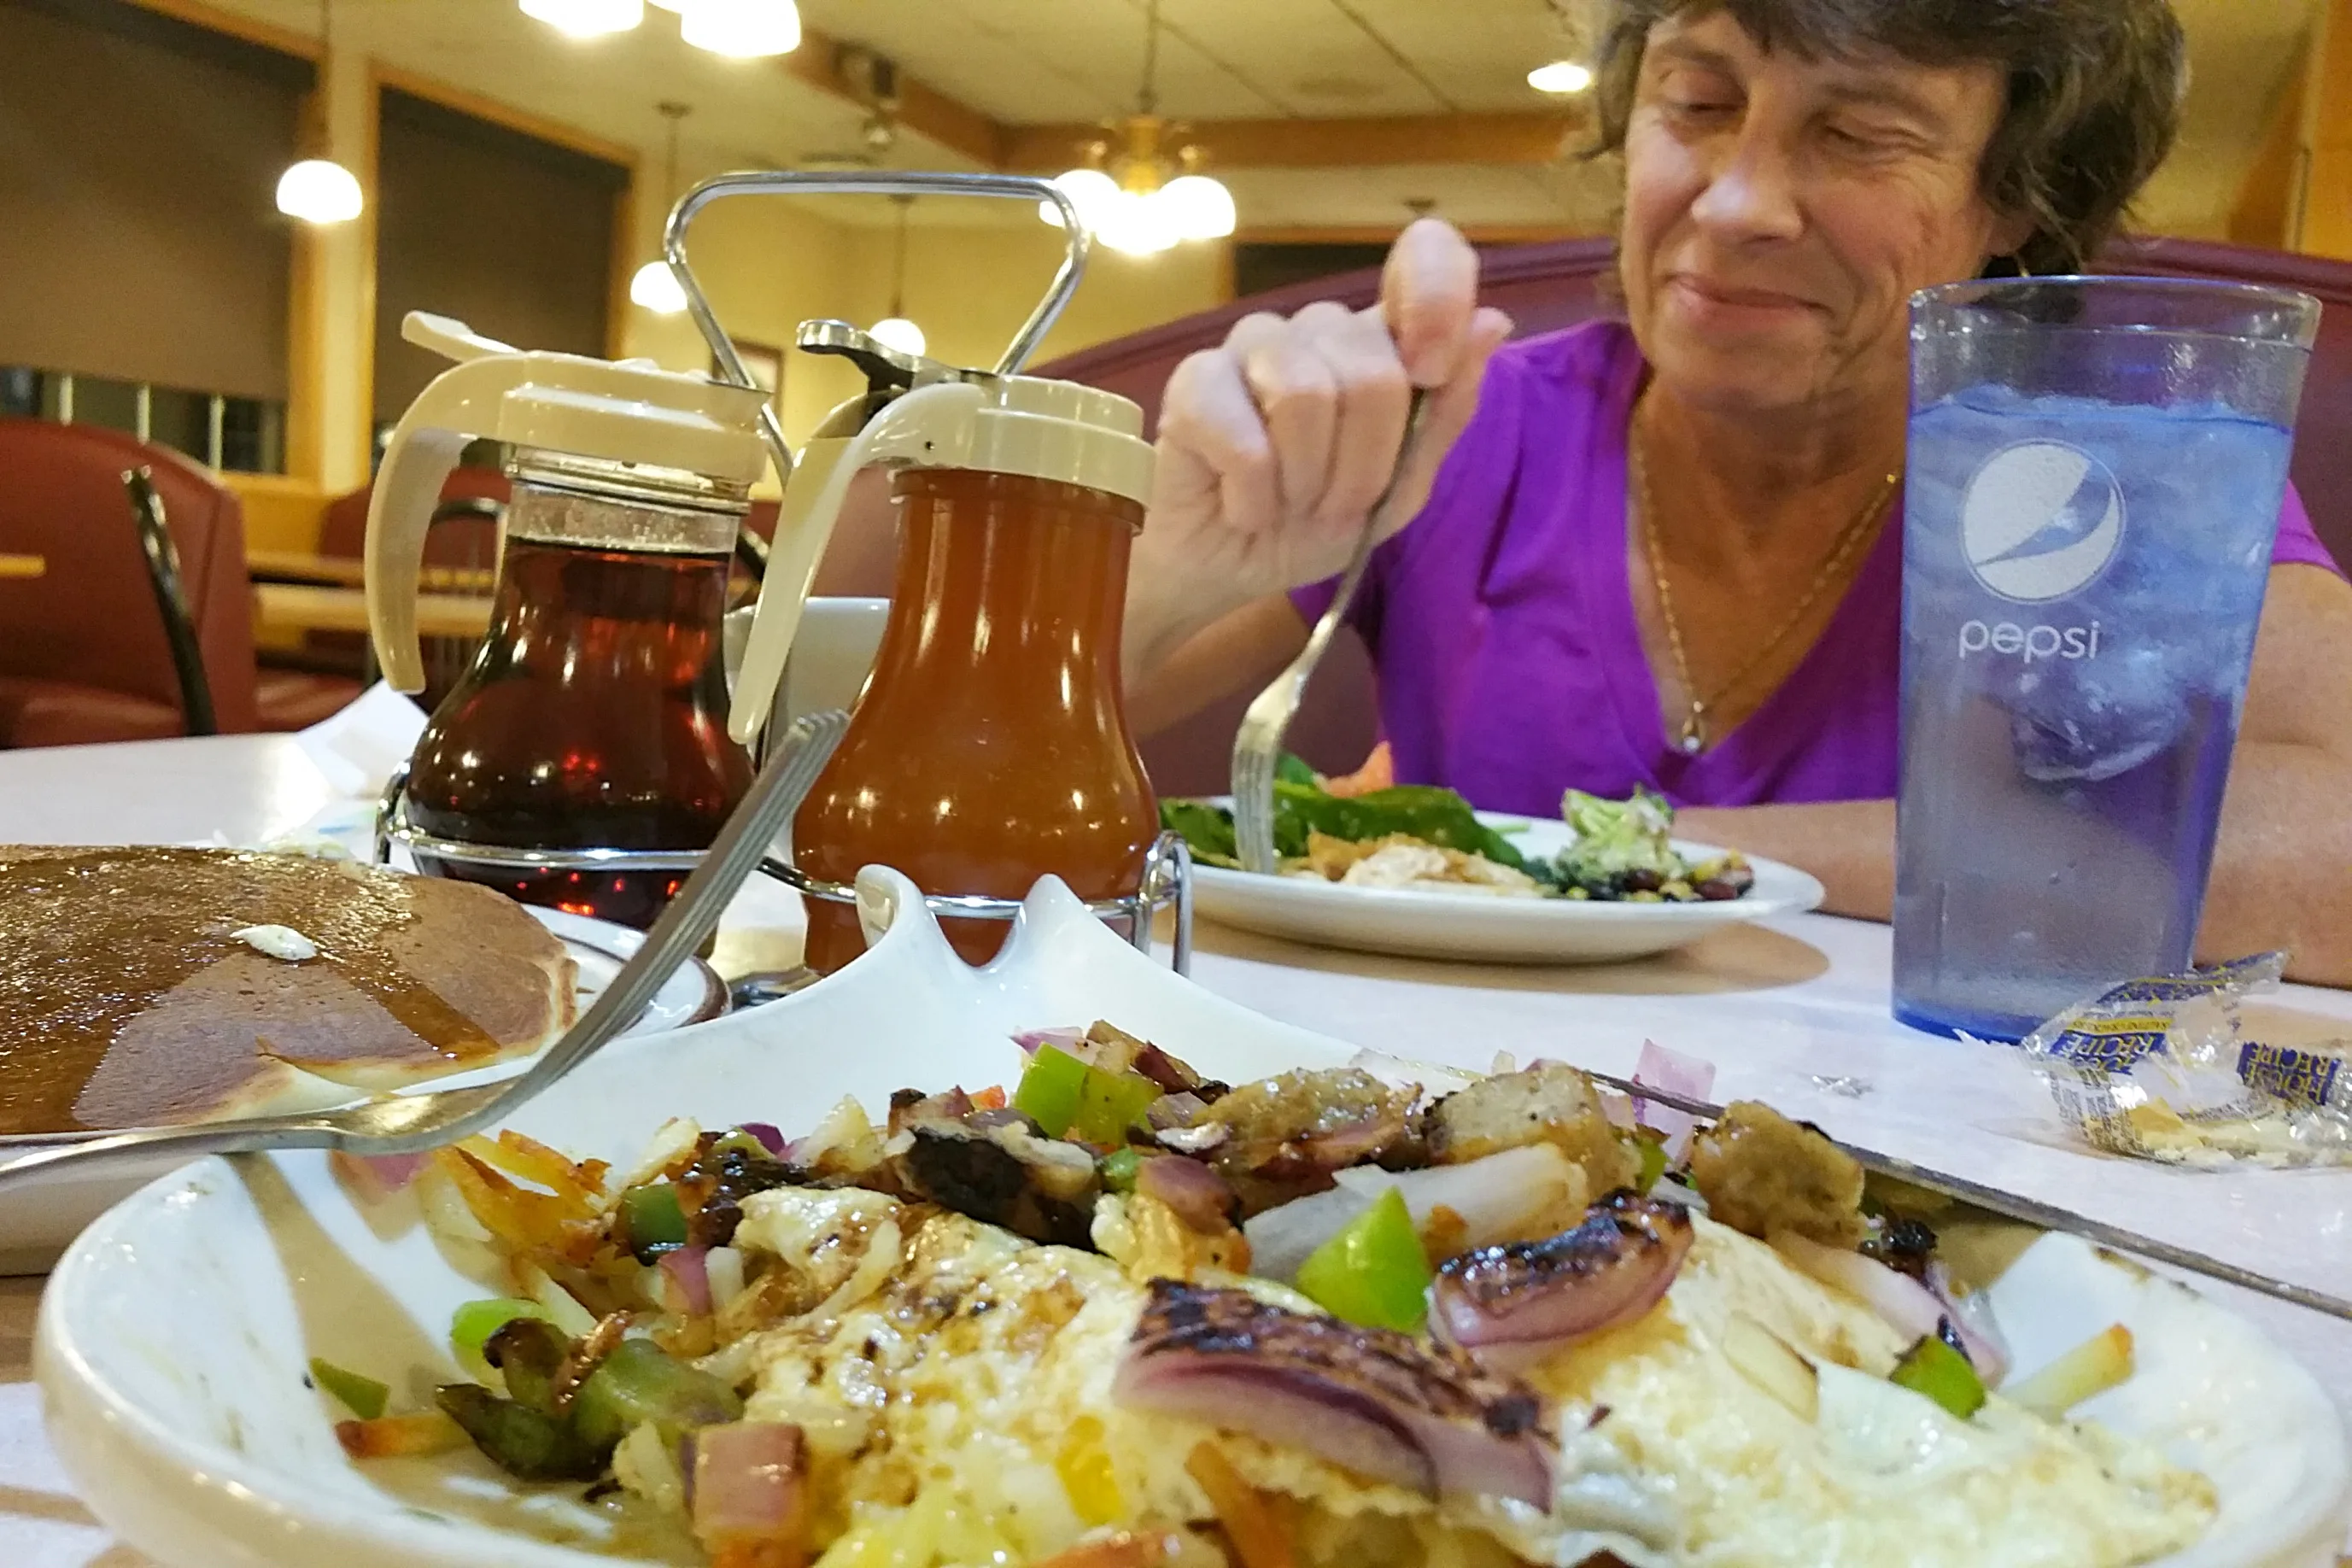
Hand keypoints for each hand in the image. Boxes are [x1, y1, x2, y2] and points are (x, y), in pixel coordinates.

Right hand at [1131, 219, 1513, 656]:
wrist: (1232, 569)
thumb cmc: (1316, 524)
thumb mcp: (1403, 486)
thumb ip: (1445, 411)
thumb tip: (1492, 322)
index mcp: (1379, 340)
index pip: (1427, 255)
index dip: (1439, 299)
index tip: (1429, 374)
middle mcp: (1319, 329)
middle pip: (1372, 368)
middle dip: (1364, 465)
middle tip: (1335, 504)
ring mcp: (1252, 346)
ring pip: (1305, 395)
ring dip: (1307, 483)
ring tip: (1289, 504)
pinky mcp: (1193, 383)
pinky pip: (1246, 440)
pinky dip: (1256, 498)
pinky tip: (1243, 506)